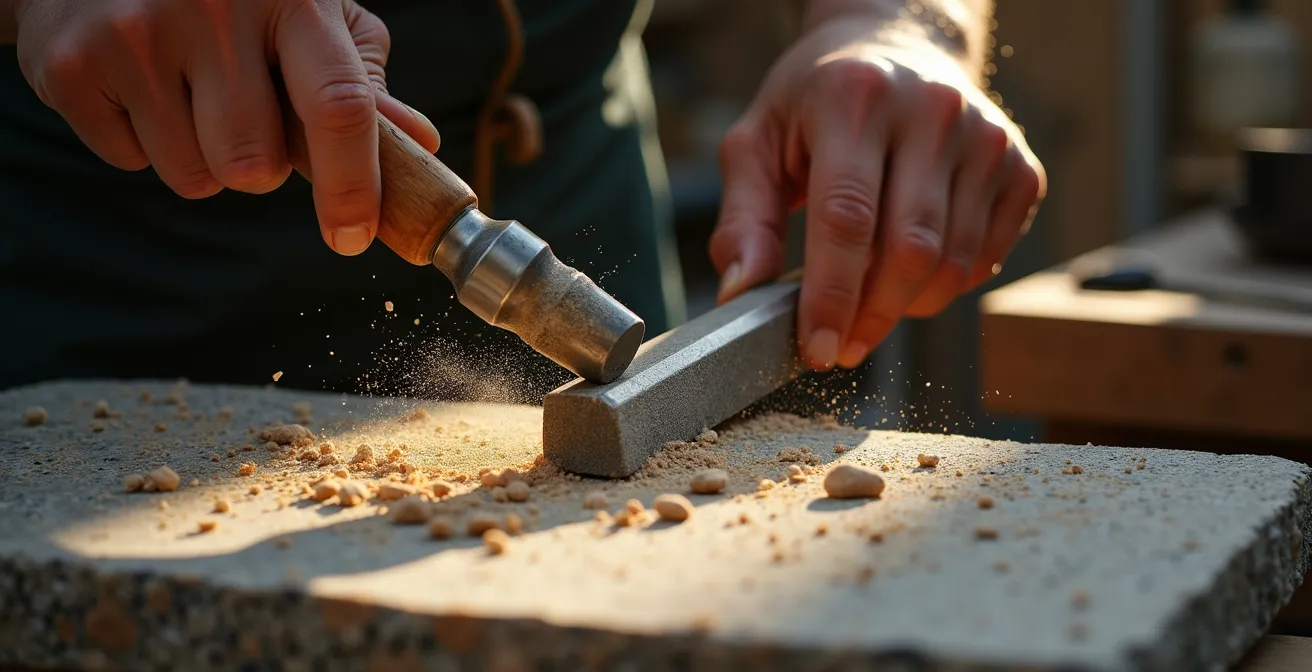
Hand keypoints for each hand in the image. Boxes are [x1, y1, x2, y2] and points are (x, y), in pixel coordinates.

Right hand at [12, 0, 439, 254]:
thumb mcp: (305, 13)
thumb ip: (358, 79)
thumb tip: (420, 140)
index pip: (338, 106)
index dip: (352, 186)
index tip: (354, 236)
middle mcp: (213, 8)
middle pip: (257, 168)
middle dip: (260, 165)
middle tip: (243, 113)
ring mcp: (135, 34)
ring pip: (197, 178)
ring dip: (203, 158)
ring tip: (186, 91)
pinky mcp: (72, 64)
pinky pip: (133, 163)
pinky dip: (143, 141)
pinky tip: (139, 83)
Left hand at [709, 15, 1045, 369]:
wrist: (898, 46)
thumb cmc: (816, 104)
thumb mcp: (758, 143)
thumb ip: (743, 220)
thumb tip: (741, 293)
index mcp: (853, 97)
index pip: (847, 218)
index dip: (832, 296)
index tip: (817, 349)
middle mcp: (931, 109)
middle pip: (910, 250)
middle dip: (872, 316)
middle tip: (841, 346)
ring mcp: (986, 137)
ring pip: (954, 263)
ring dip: (908, 308)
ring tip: (869, 304)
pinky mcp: (1021, 166)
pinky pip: (986, 259)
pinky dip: (947, 287)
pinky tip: (912, 272)